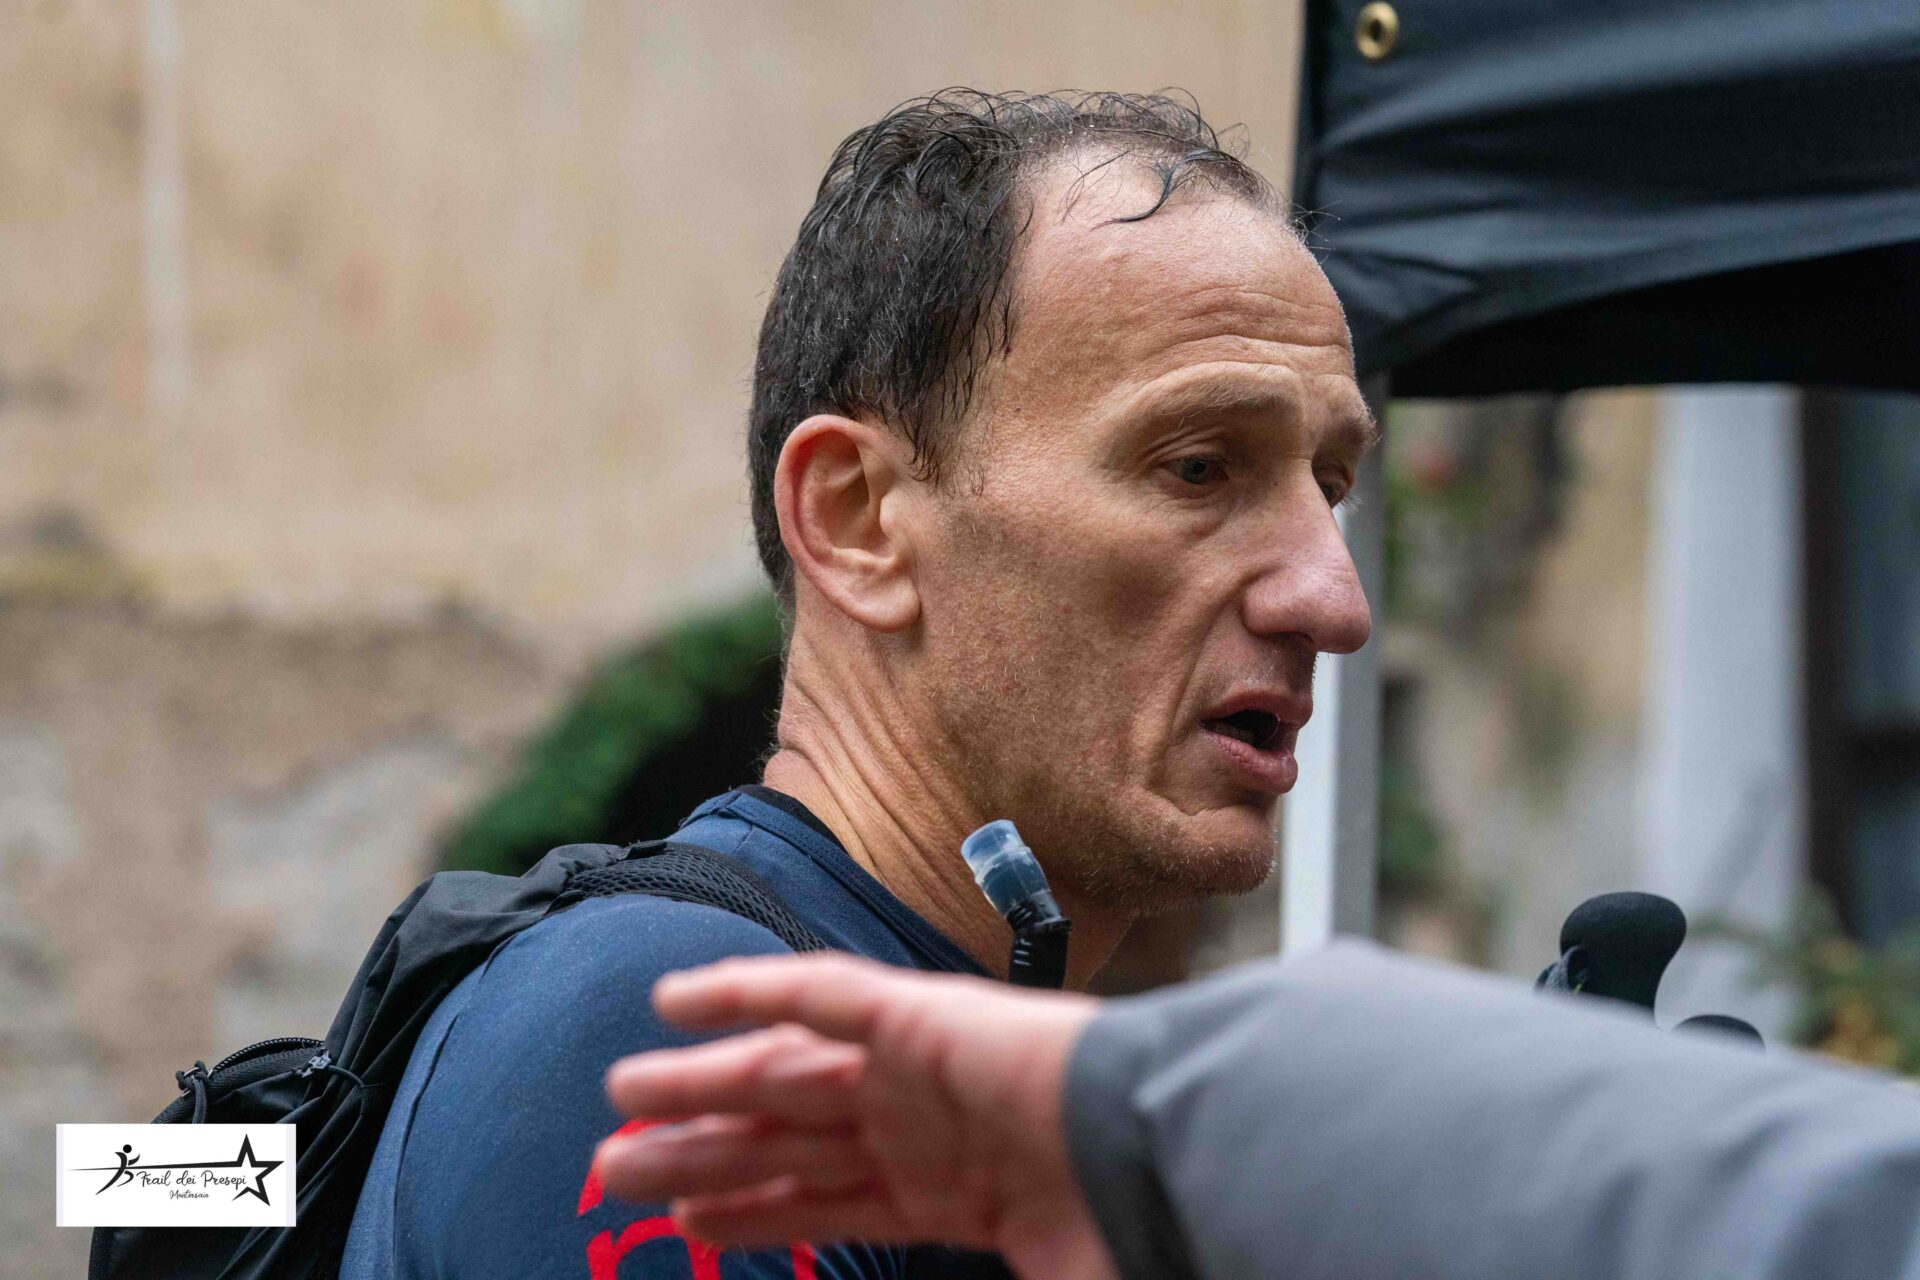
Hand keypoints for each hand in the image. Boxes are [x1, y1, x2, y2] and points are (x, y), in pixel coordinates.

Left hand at [595, 953, 1116, 1279]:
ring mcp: (912, 1071)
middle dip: (698, 1153)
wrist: (1167, 1150)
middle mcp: (914, 1128)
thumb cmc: (1121, 1225)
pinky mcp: (917, 1014)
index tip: (684, 1223)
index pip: (823, 1204)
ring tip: (618, 1099)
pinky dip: (745, 992)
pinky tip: (673, 999)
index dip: (751, 1212)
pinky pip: (816, 995)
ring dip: (695, 1085)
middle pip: (781, 1142)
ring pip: (777, 1076)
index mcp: (943, 1192)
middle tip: (610, 1170)